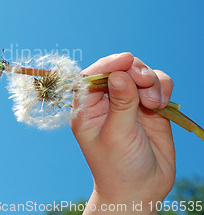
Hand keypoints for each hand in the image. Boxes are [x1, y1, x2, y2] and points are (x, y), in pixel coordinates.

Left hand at [71, 52, 174, 213]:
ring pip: (141, 74)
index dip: (108, 64)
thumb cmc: (118, 166)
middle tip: (145, 82)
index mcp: (87, 107)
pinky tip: (161, 105)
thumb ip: (120, 103)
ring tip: (153, 104)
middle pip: (119, 69)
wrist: (140, 190)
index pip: (92, 75)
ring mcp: (129, 102)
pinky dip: (163, 89)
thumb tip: (119, 74)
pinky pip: (158, 85)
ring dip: (151, 82)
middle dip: (134, 71)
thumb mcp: (116, 134)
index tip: (126, 60)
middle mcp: (106, 101)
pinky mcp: (150, 107)